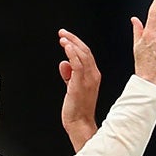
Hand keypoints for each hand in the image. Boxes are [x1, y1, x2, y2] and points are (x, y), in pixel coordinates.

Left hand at [57, 30, 100, 148]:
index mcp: (93, 76)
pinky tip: (67, 47)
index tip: (66, 37)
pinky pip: (78, 64)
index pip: (86, 54)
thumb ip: (68, 75)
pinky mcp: (80, 84)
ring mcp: (88, 79)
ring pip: (82, 55)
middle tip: (62, 33)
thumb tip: (63, 63)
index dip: (76, 43)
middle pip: (85, 51)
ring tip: (62, 37)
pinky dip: (72, 54)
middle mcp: (93, 75)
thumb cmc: (77, 108)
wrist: (79, 123)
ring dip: (72, 44)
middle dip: (73, 39)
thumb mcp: (72, 87)